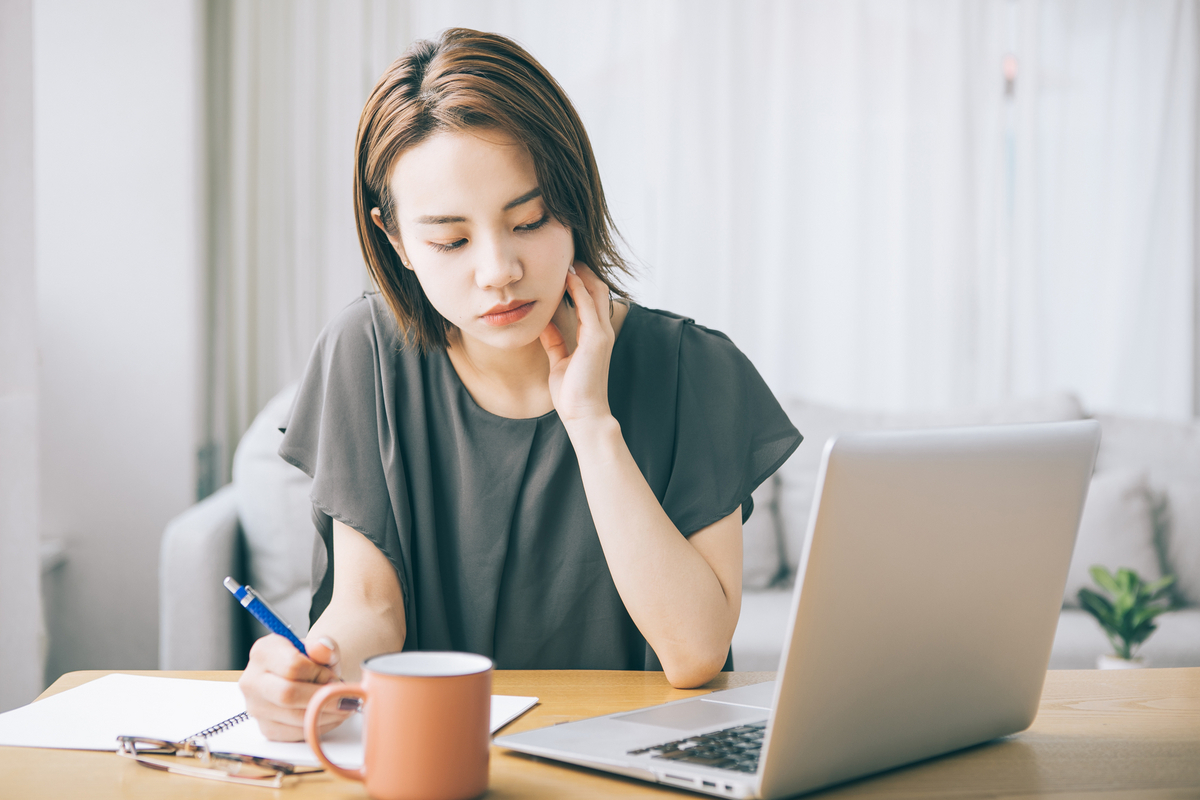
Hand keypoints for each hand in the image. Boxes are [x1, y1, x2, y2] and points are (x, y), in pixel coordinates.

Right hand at [238, 634, 351, 741]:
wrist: (306, 678)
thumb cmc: (313, 662)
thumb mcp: (322, 647)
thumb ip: (325, 646)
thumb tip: (323, 648)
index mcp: (263, 652)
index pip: (292, 666)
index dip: (318, 674)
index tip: (333, 676)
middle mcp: (252, 681)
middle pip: (288, 695)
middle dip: (323, 698)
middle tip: (346, 698)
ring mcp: (256, 707)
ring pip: (294, 717)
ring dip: (326, 714)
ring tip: (344, 707)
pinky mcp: (266, 728)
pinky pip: (295, 734)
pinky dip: (319, 727)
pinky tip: (331, 716)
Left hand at [539, 263, 615, 425]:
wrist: (583, 415)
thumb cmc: (572, 392)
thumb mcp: (559, 360)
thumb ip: (555, 340)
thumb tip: (544, 322)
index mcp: (594, 336)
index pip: (591, 300)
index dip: (580, 281)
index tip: (563, 266)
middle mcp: (601, 331)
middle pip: (597, 290)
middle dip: (583, 271)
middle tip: (566, 254)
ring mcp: (601, 334)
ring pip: (595, 292)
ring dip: (581, 273)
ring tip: (567, 257)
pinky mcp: (596, 339)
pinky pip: (587, 306)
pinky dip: (578, 289)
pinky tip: (567, 276)